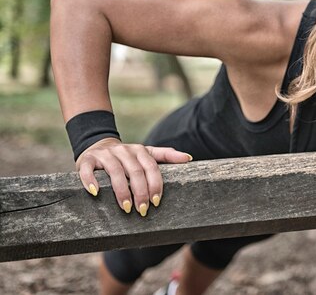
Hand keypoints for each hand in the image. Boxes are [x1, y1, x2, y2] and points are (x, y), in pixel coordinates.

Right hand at [75, 137, 192, 215]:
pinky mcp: (87, 160)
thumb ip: (166, 155)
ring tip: (126, 208)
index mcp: (140, 151)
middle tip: (143, 210)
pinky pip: (88, 170)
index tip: (156, 201)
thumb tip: (189, 158)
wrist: (97, 145)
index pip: (151, 167)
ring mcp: (105, 155)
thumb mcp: (146, 154)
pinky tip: (96, 193)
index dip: (155, 184)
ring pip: (115, 171)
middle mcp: (123, 151)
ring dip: (121, 190)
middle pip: (135, 171)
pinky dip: (91, 181)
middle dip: (141, 192)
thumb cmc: (127, 157)